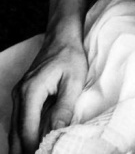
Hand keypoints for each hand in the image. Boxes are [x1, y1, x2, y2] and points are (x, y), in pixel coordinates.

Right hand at [9, 31, 87, 153]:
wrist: (61, 38)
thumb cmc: (70, 57)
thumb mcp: (74, 82)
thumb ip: (64, 109)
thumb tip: (57, 133)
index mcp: (31, 91)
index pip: (26, 130)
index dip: (33, 148)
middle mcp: (19, 95)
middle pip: (15, 134)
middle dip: (24, 151)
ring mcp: (18, 96)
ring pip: (14, 130)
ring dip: (22, 146)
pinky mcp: (22, 97)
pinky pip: (19, 121)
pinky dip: (22, 136)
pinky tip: (32, 146)